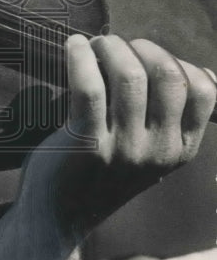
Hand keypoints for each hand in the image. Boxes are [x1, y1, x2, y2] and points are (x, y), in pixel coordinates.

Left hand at [0, 33, 214, 259]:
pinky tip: (73, 46)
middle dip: (141, 47)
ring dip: (109, 47)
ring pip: (129, 76)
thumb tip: (198, 68)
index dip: (175, 60)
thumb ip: (170, 116)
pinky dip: (80, 57)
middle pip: (168, 75)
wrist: (58, 214)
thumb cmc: (102, 170)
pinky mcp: (87, 144)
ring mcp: (124, 150)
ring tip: (93, 45)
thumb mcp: (150, 150)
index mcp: (181, 150)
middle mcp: (159, 151)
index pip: (204, 90)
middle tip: (114, 44)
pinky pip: (89, 87)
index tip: (146, 55)